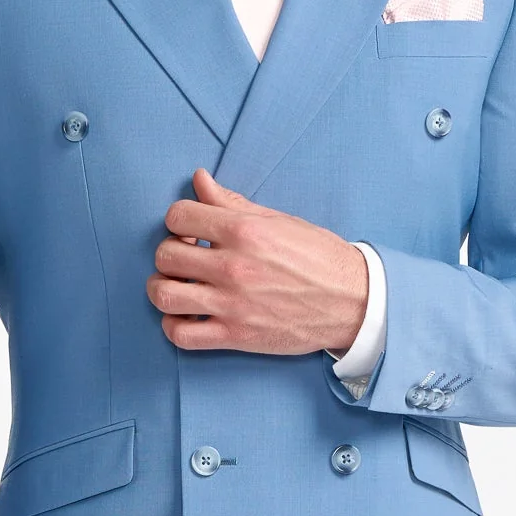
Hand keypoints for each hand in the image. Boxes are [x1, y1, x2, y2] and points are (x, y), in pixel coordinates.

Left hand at [147, 169, 368, 357]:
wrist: (353, 301)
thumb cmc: (318, 258)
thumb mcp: (278, 220)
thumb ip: (231, 203)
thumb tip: (198, 180)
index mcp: (244, 230)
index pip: (178, 216)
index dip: (179, 222)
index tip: (192, 232)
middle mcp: (233, 266)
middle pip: (165, 255)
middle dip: (170, 254)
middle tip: (187, 259)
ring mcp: (232, 304)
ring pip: (164, 295)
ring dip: (162, 288)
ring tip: (177, 286)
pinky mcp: (236, 335)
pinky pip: (181, 335)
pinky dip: (173, 326)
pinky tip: (186, 316)